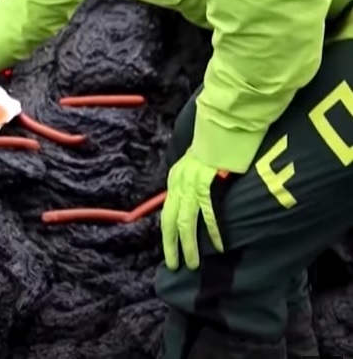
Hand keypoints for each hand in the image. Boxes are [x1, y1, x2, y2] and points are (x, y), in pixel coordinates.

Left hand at [161, 151, 229, 270]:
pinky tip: (217, 247)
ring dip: (188, 246)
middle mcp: (179, 184)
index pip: (168, 211)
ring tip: (192, 263)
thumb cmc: (214, 143)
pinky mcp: (209, 185)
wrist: (223, 125)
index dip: (167, 232)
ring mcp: (193, 185)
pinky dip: (213, 232)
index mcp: (176, 179)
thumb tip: (196, 197)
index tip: (170, 249)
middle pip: (170, 221)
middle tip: (175, 265)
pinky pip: (209, 214)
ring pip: (186, 223)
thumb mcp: (194, 162)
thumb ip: (192, 180)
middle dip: (171, 245)